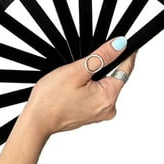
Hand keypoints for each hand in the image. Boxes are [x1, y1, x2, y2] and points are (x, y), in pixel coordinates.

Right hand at [19, 36, 136, 143]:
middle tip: (83, 65)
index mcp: (108, 97)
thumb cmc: (51, 99)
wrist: (37, 120)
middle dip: (102, 66)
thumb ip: (101, 57)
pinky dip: (87, 87)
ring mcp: (100, 113)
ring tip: (73, 79)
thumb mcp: (77, 71)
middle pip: (114, 77)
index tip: (124, 43)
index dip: (126, 53)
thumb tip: (119, 45)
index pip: (126, 69)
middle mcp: (109, 108)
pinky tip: (73, 88)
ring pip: (103, 85)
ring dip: (92, 77)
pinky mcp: (92, 114)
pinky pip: (95, 95)